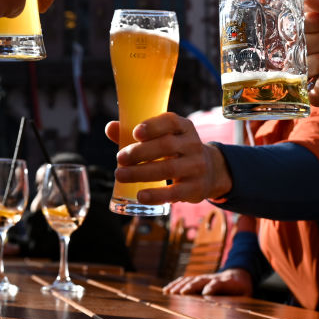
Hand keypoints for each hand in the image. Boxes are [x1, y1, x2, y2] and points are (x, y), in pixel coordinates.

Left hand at [104, 113, 231, 203]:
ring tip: (119, 175)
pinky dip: (156, 195)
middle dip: (140, 152)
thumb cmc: (176, 151)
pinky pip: (175, 193)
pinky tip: (140, 196)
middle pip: (166, 146)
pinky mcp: (195, 189)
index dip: (153, 126)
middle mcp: (193, 145)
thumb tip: (110, 128)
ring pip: (168, 169)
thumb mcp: (163, 138)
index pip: (171, 122)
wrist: (209, 171)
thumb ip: (137, 134)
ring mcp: (196, 167)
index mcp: (184, 127)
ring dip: (141, 173)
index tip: (135, 133)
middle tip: (120, 158)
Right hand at [163, 268, 252, 296]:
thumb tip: (232, 311)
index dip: (212, 287)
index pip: (218, 283)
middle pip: (201, 281)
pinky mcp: (198, 279)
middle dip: (191, 286)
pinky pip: (186, 280)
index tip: (206, 293)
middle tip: (182, 293)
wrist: (238, 274)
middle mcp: (213, 278)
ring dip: (180, 286)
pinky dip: (176, 284)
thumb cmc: (242, 289)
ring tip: (170, 292)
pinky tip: (168, 290)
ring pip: (191, 280)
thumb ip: (240, 301)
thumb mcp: (246, 295)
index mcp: (227, 283)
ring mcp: (205, 278)